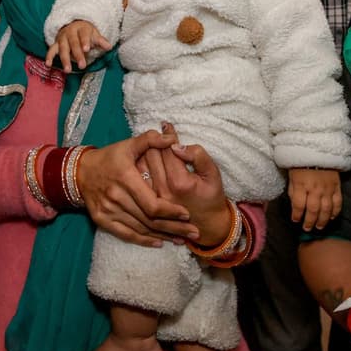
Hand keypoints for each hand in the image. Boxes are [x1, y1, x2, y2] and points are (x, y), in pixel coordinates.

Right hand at [45, 19, 109, 70]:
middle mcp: (70, 32)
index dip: (85, 41)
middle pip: (73, 43)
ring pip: (63, 48)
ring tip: (68, 70)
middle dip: (77, 55)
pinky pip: (51, 50)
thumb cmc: (85, 33)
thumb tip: (109, 47)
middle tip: (83, 66)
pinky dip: (49, 57)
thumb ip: (101, 41)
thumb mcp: (94, 34)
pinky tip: (48, 64)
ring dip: (65, 59)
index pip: (83, 34)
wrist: (72, 25)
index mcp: (81, 28)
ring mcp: (62, 38)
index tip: (87, 49)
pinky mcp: (56, 44)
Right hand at [76, 132, 194, 246]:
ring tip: (181, 239)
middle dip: (173, 227)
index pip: (152, 203)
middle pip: (149, 219)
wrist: (80, 171)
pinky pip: (126, 234)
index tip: (187, 214)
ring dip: (162, 236)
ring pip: (140, 229)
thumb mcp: (128, 145)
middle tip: (193, 232)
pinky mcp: (102, 219)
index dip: (171, 211)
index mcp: (126, 178)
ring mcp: (108, 210)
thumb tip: (172, 139)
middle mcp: (116, 196)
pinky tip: (158, 243)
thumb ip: (150, 140)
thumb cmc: (109, 157)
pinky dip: (143, 241)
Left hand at [141, 124, 233, 246]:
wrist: (206, 226)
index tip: (167, 125)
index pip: (167, 150)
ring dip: (144, 152)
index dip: (168, 135)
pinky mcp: (147, 203)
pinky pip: (138, 179)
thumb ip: (198, 156)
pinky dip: (139, 166)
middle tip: (158, 131)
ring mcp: (153, 197)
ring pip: (141, 166)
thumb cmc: (211, 197)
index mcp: (179, 181)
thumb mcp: (213, 175)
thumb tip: (178, 145)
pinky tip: (145, 160)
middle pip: (150, 155)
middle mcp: (162, 189)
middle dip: (154, 141)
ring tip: (150, 143)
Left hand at [287, 168, 341, 230]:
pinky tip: (332, 217)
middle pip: (313, 210)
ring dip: (323, 220)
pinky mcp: (337, 186)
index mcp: (301, 185)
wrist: (317, 148)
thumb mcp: (291, 175)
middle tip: (307, 229)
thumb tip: (295, 205)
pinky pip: (338, 202)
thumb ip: (293, 191)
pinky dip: (336, 211)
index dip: (296, 215)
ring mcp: (327, 188)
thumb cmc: (301, 162)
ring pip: (326, 209)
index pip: (298, 206)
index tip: (295, 220)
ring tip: (319, 227)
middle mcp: (315, 189)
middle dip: (309, 222)